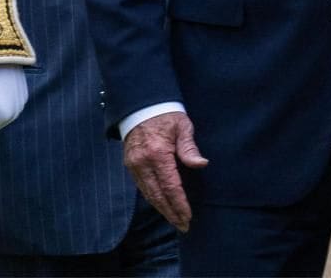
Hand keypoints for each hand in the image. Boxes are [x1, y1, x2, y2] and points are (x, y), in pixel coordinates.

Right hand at [123, 110, 207, 232]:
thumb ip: (189, 148)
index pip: (171, 187)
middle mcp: (143, 162)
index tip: (188, 217)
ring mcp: (134, 163)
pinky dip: (152, 198)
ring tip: (174, 219)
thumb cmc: (165, 114)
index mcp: (158, 153)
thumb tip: (201, 164)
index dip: (180, 204)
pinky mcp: (130, 163)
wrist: (141, 104)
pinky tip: (161, 204)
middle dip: (171, 213)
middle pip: (158, 195)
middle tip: (183, 226)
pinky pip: (141, 186)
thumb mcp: (182, 126)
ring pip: (148, 193)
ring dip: (161, 209)